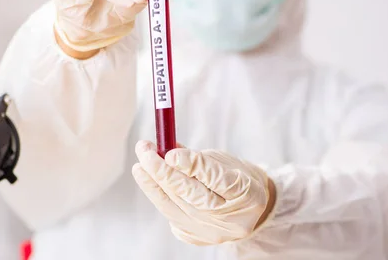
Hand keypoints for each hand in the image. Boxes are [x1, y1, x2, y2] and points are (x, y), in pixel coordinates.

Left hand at [132, 140, 274, 245]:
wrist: (247, 209)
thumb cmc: (236, 178)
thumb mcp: (225, 161)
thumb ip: (198, 158)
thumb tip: (168, 150)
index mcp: (246, 193)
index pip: (214, 178)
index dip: (190, 165)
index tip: (170, 153)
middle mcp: (229, 218)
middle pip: (189, 194)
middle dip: (162, 171)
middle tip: (145, 150)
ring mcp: (211, 232)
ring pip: (174, 207)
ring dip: (152, 184)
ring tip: (139, 166)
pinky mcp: (196, 238)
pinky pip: (171, 215)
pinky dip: (158, 196)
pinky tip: (148, 180)